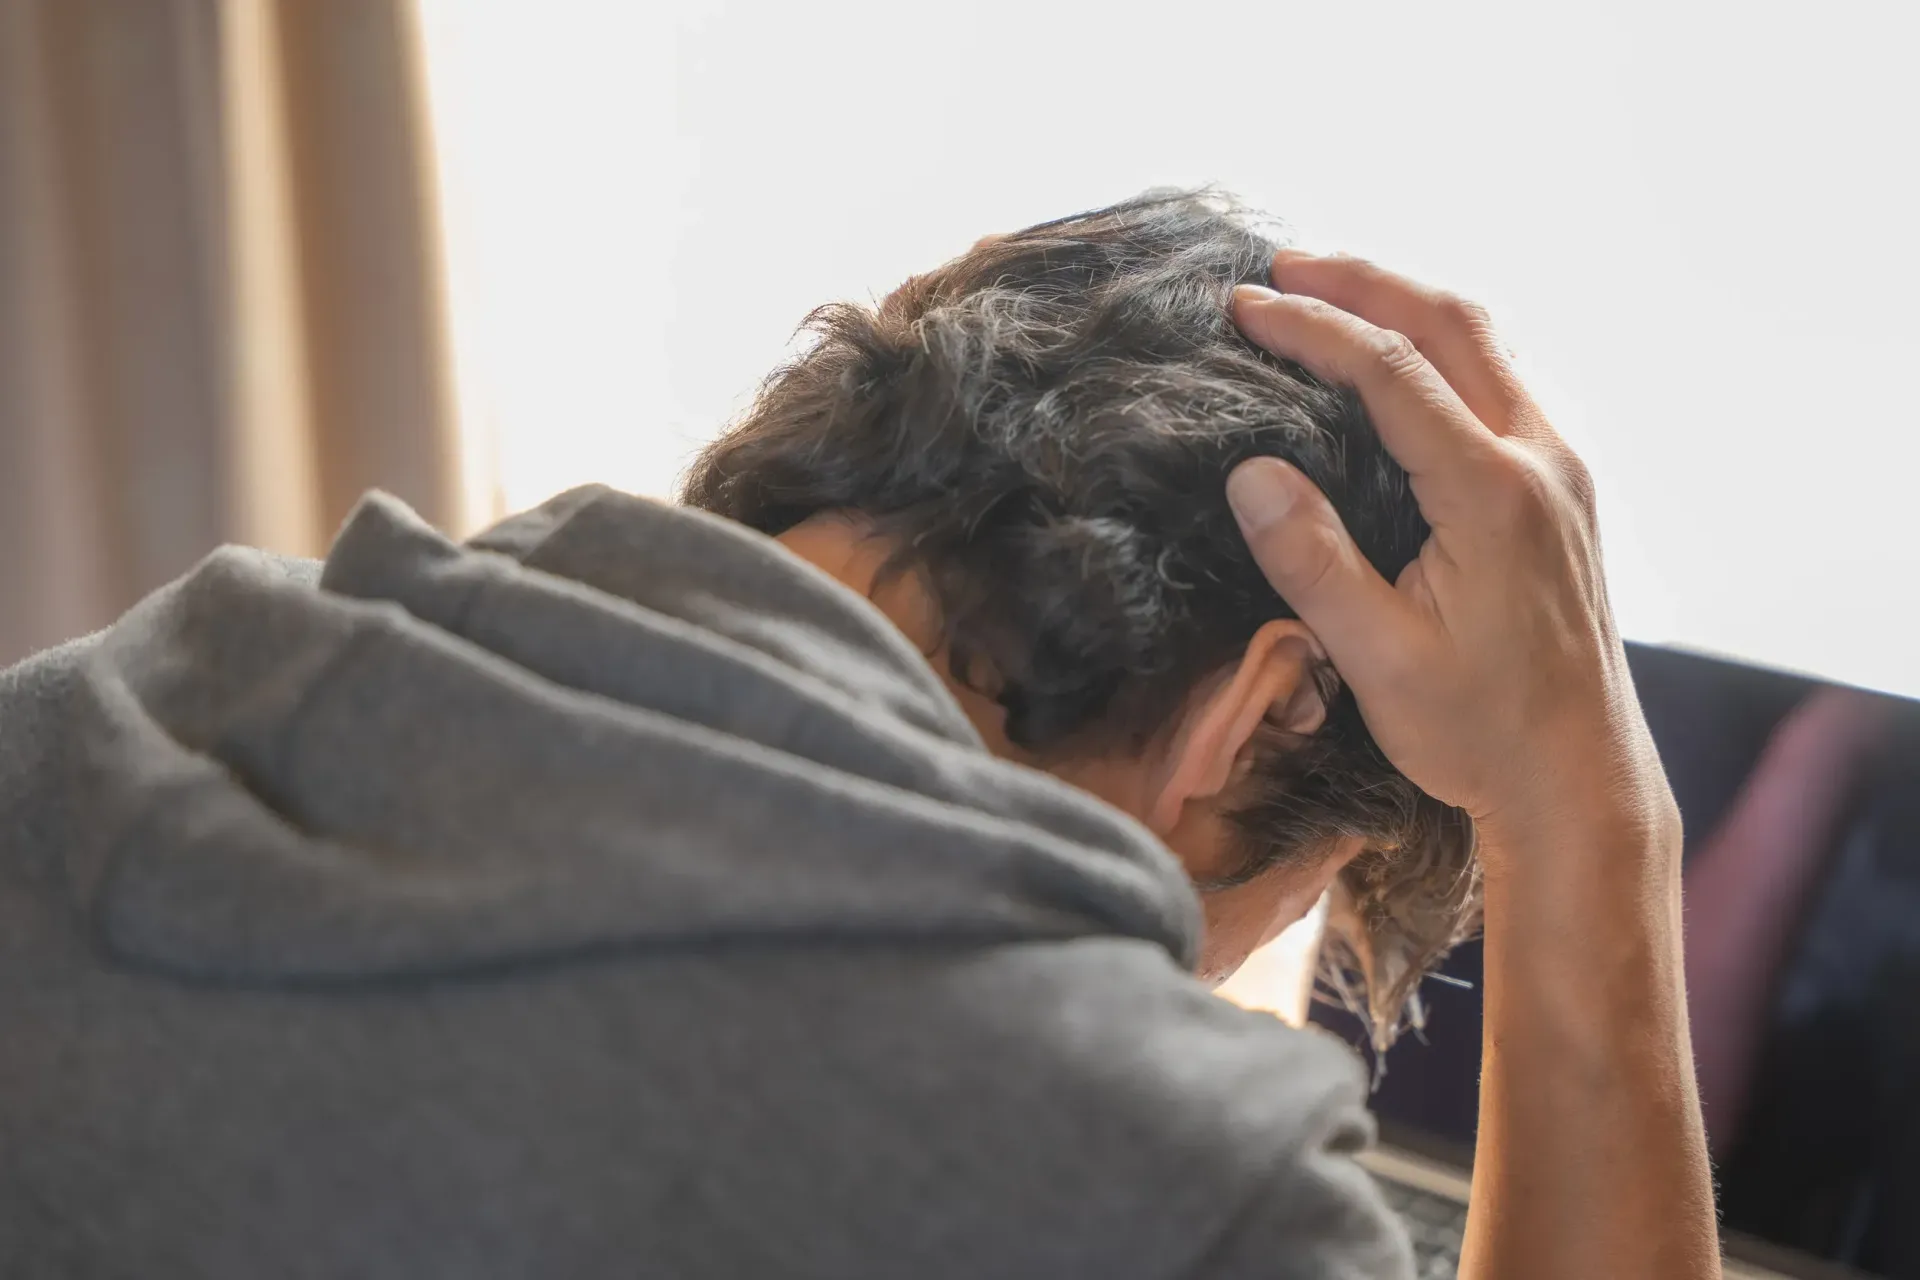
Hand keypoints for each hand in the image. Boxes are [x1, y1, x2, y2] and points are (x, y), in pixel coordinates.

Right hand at [1225, 252, 1676, 864]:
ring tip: (1329, 289)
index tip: (1244, 308)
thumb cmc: (1478, 731)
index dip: (1312, 328)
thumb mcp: (1378, 659)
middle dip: (1364, 281)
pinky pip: (1498, 383)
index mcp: (1493, 493)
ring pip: (1485, 345)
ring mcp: (1560, 472)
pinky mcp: (1560, 493)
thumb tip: (1251, 473)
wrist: (1578, 779)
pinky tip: (1394, 363)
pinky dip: (1437, 347)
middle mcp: (1540, 461)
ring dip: (1406, 304)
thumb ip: (1312, 561)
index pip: (1392, 370)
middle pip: (1452, 324)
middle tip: (1281, 264)